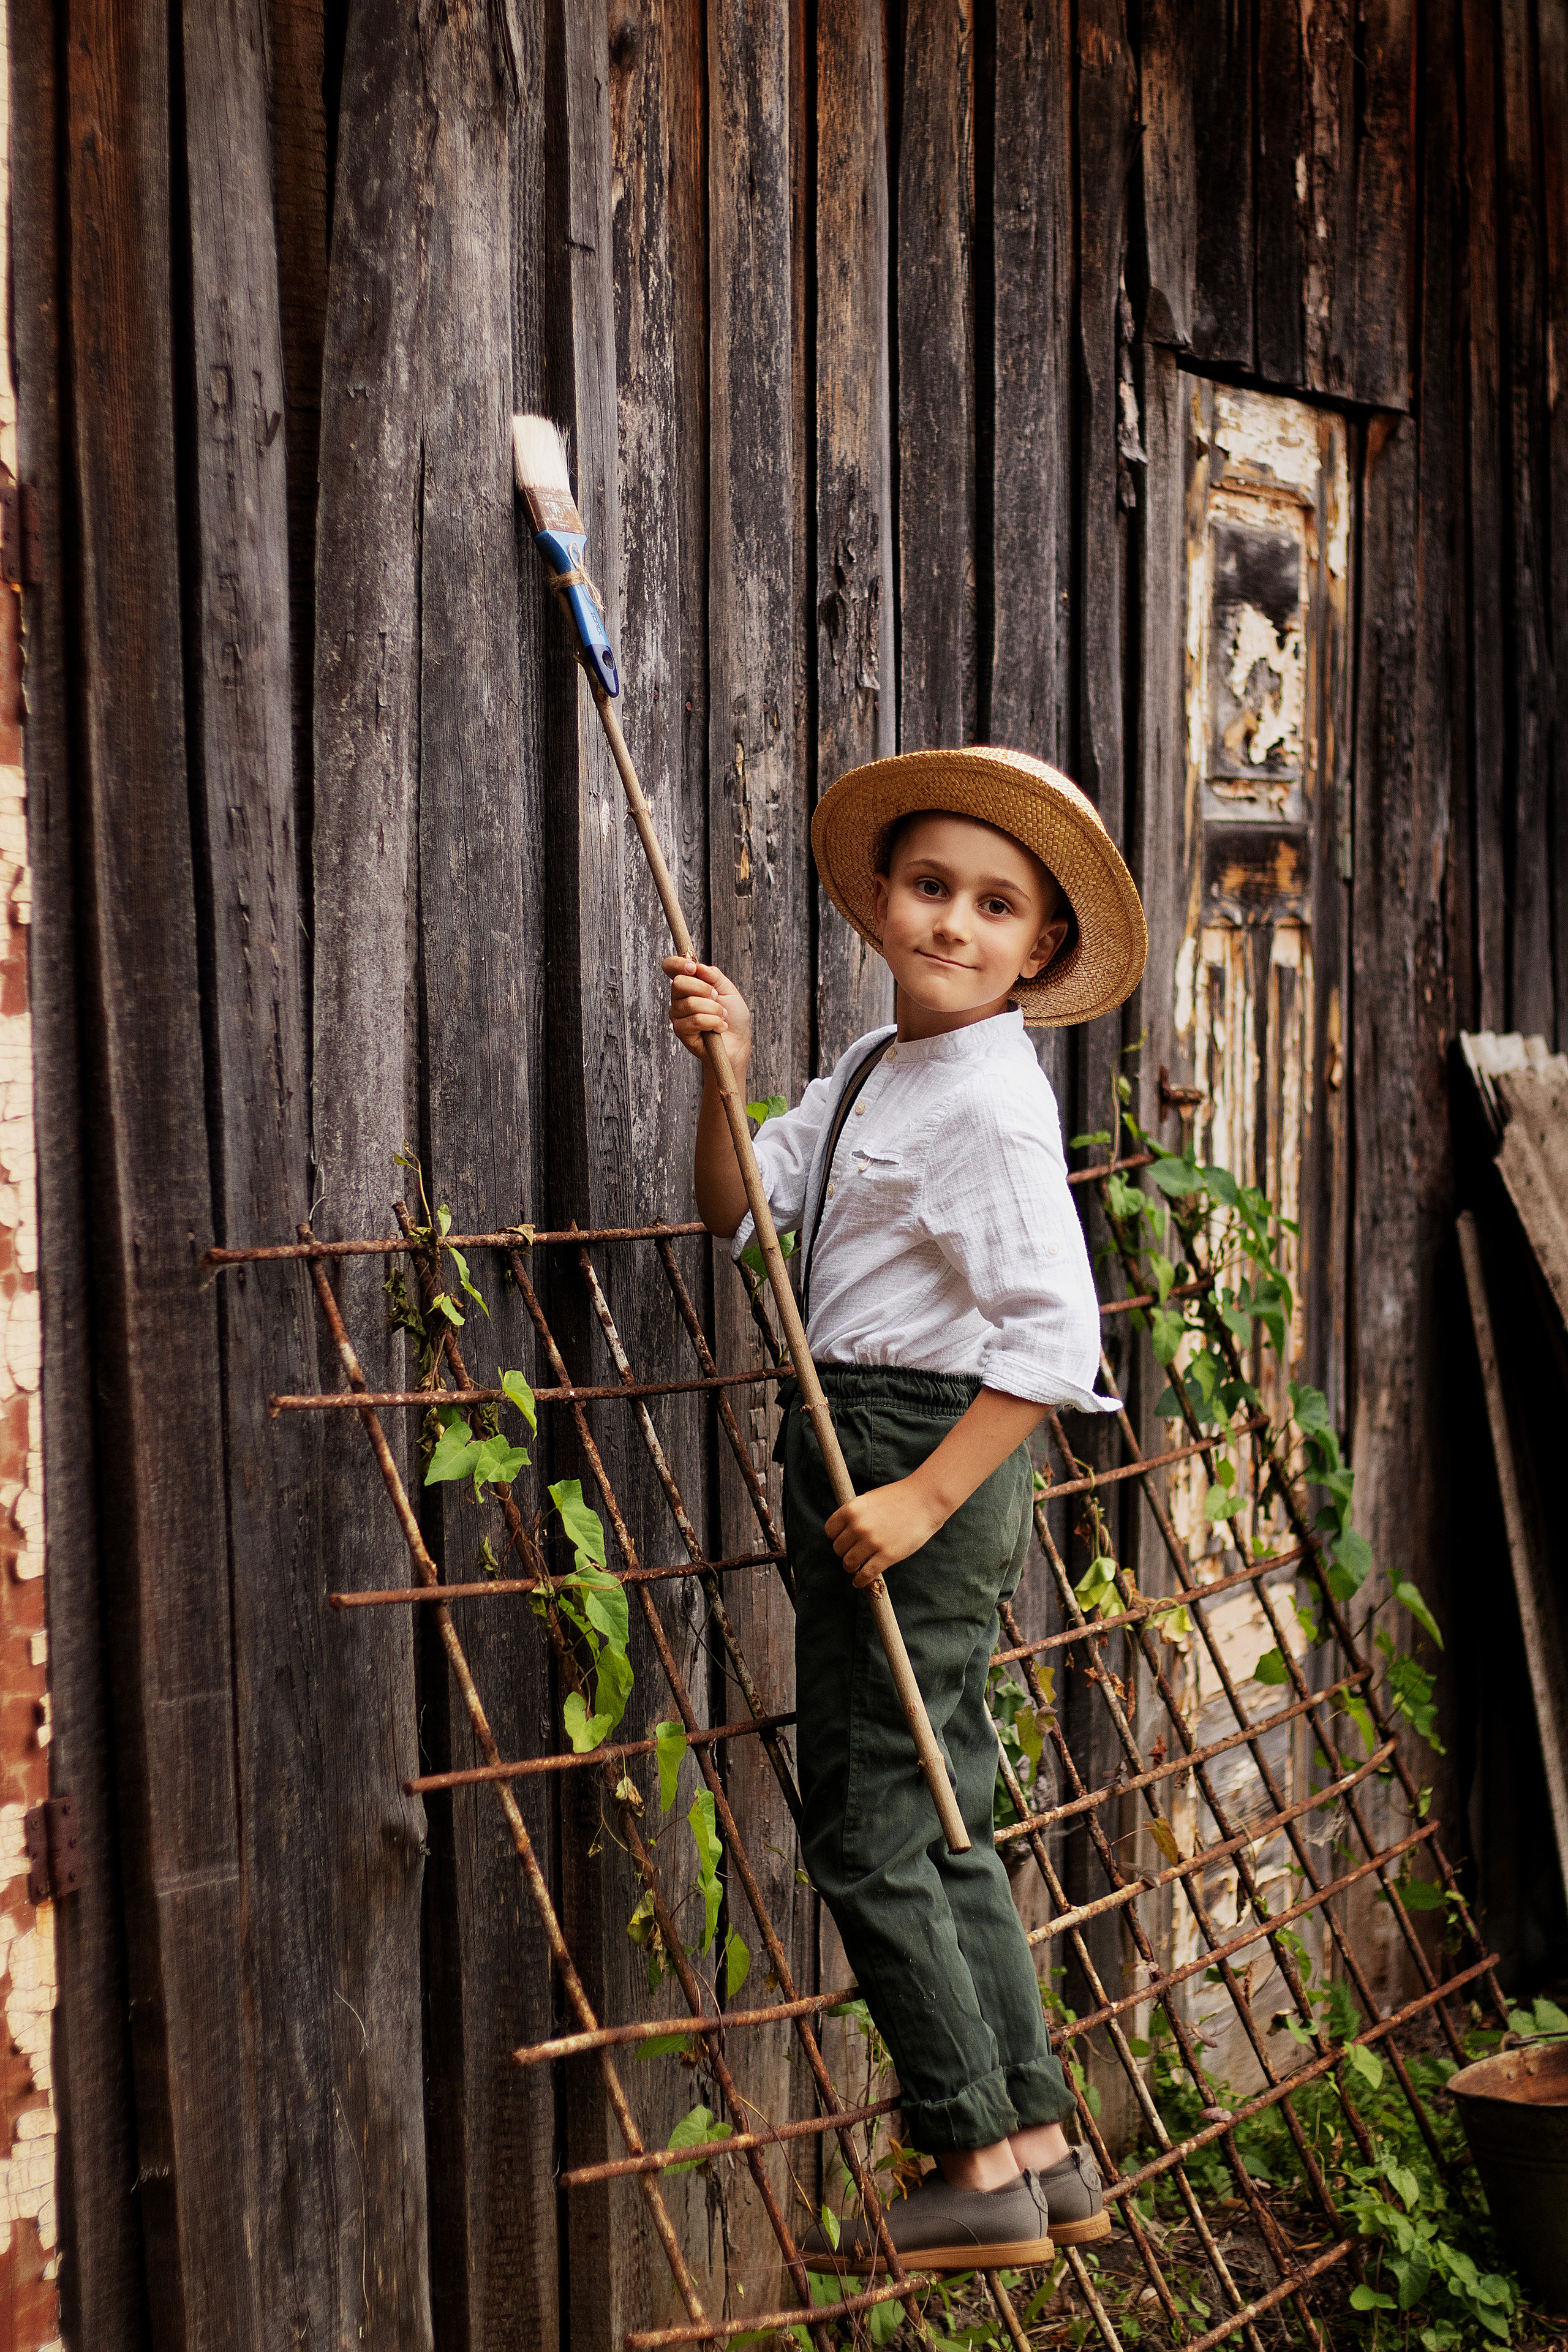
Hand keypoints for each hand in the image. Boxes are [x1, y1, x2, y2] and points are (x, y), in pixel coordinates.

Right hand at [663, 955, 751, 1081]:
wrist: (738, 1042)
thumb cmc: (733, 1016)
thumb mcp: (728, 990)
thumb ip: (713, 976)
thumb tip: (699, 967)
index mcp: (688, 985)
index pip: (670, 967)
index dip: (677, 963)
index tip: (692, 967)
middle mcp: (679, 999)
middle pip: (679, 983)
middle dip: (705, 989)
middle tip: (717, 998)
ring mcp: (678, 1016)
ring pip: (691, 1003)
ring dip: (714, 1010)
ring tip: (722, 1017)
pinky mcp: (681, 1032)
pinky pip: (696, 1020)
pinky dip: (713, 1022)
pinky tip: (718, 1028)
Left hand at [825, 1476, 947, 1588]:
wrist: (925, 1499)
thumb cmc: (900, 1497)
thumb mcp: (870, 1499)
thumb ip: (856, 1514)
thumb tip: (846, 1531)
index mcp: (852, 1509)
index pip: (830, 1530)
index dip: (836, 1537)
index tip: (843, 1540)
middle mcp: (858, 1526)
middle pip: (838, 1548)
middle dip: (845, 1552)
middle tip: (854, 1553)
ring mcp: (872, 1541)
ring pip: (849, 1563)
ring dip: (851, 1567)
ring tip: (857, 1567)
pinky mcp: (887, 1555)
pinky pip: (866, 1574)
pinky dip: (860, 1581)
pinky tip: (860, 1581)